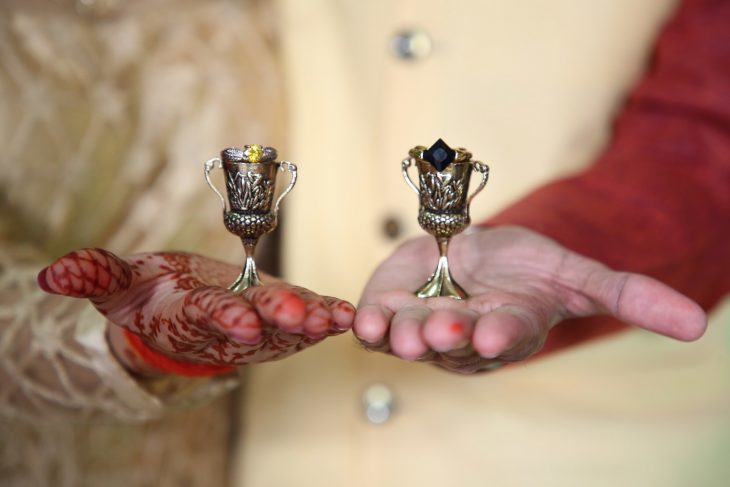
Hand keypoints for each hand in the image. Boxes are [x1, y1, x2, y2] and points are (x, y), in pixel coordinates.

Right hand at [38, 249, 353, 373]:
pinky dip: (326, 315)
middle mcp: (229, 326)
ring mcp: (259, 325)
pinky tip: (347, 313)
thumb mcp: (118, 282)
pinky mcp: (280, 314)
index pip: (209, 318)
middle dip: (278, 322)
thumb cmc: (148, 294)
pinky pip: (306, 316)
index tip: (244, 324)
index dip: (226, 320)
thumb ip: (95, 275)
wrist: (178, 308)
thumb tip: (52, 274)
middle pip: (256, 325)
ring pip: (287, 326)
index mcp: (190, 316)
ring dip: (312, 323)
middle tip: (303, 319)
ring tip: (337, 318)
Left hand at [354, 226, 706, 373]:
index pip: (509, 336)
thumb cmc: (524, 268)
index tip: (497, 333)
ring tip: (400, 327)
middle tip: (446, 326)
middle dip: (450, 336)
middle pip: (455, 342)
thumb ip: (626, 295)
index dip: (503, 334)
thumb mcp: (576, 273)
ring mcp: (423, 329)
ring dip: (404, 335)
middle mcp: (464, 338)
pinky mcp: (390, 313)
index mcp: (509, 328)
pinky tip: (363, 316)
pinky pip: (376, 326)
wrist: (471, 256)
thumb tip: (698, 327)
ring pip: (412, 339)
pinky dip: (368, 322)